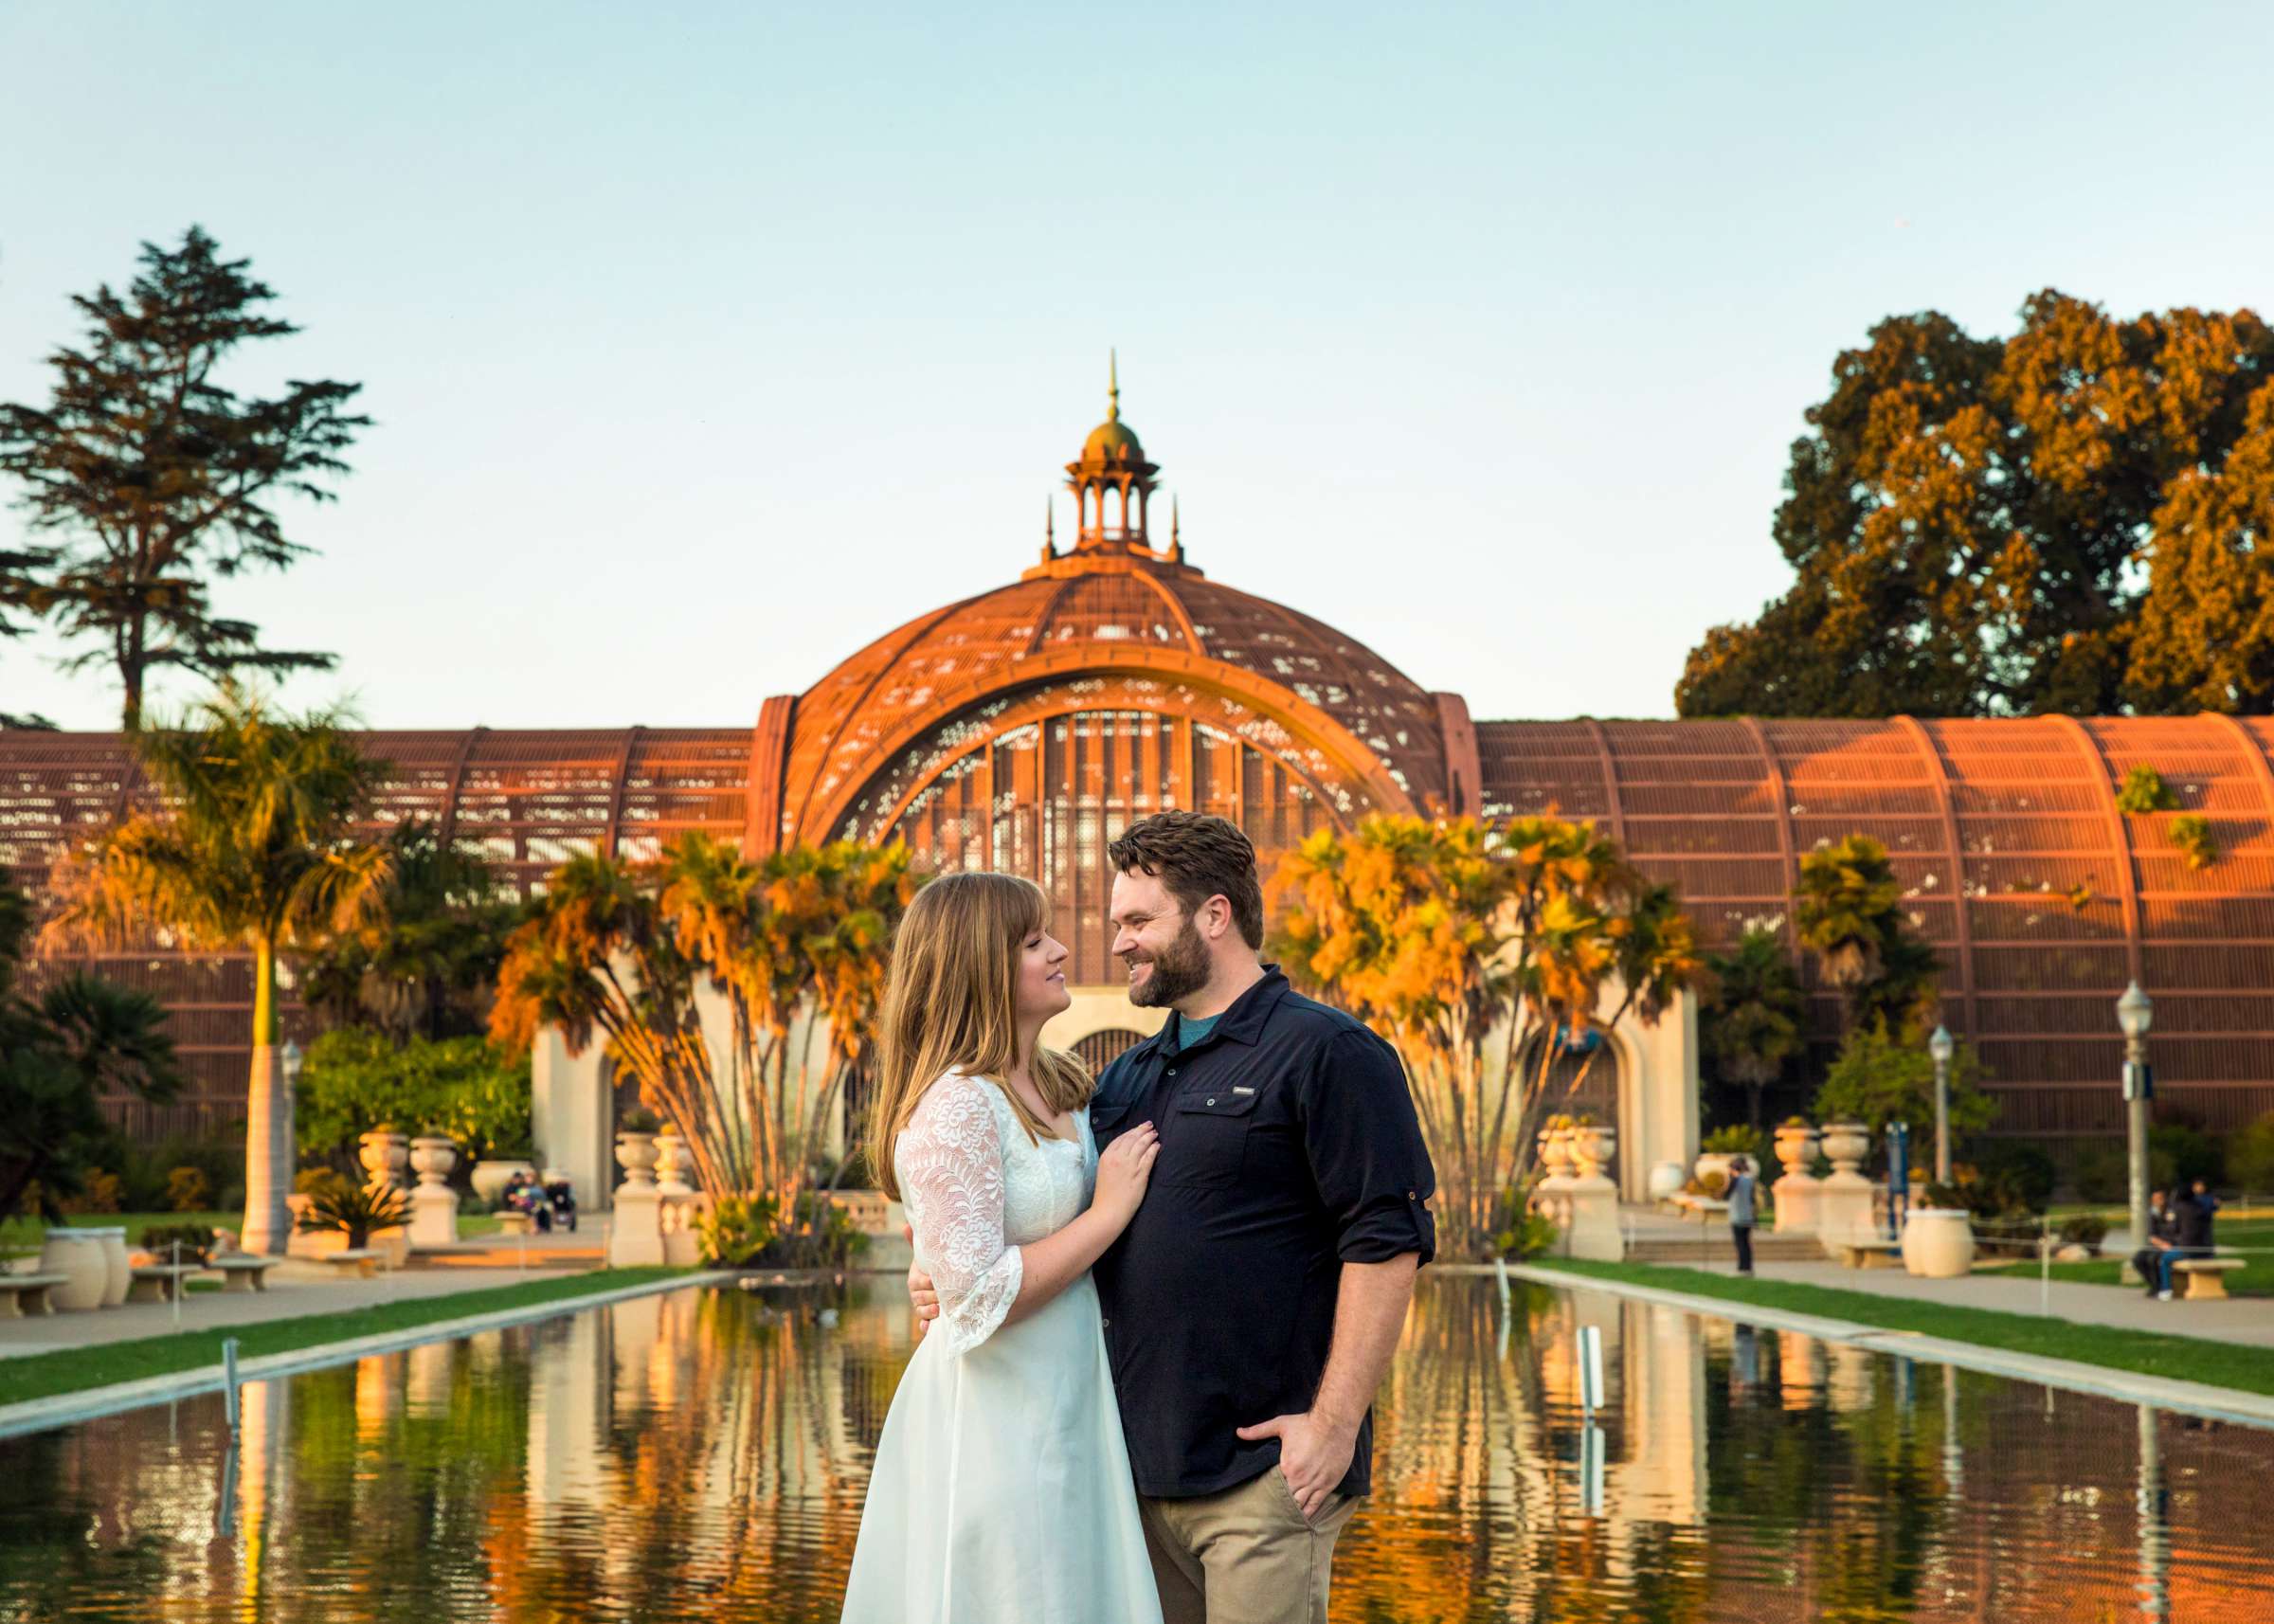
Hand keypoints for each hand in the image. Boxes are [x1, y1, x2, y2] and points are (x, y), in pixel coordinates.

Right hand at [904, 1224, 939, 1336]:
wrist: (938, 1280)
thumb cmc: (933, 1266)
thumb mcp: (926, 1255)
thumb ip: (917, 1242)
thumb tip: (906, 1224)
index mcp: (915, 1279)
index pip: (918, 1282)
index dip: (926, 1282)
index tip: (935, 1281)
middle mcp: (916, 1294)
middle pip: (920, 1298)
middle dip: (930, 1298)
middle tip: (943, 1298)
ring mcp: (921, 1307)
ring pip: (921, 1312)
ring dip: (928, 1313)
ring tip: (938, 1311)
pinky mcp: (927, 1317)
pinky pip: (923, 1324)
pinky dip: (926, 1327)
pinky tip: (929, 1329)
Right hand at [1092, 1121, 1159, 1224]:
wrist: (1108, 1211)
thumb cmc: (1105, 1195)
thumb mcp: (1103, 1171)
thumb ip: (1112, 1160)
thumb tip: (1124, 1152)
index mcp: (1107, 1156)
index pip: (1121, 1138)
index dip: (1131, 1131)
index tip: (1138, 1128)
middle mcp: (1118, 1158)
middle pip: (1132, 1138)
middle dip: (1142, 1130)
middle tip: (1150, 1125)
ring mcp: (1129, 1165)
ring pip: (1142, 1145)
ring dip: (1149, 1137)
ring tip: (1155, 1133)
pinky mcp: (1140, 1174)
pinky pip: (1149, 1157)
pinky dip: (1154, 1149)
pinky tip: (1158, 1146)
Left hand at [1236, 1410, 1356, 1520]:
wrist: (1334, 1423)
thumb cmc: (1307, 1423)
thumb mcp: (1280, 1424)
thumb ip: (1258, 1431)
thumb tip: (1238, 1432)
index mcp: (1287, 1467)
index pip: (1273, 1487)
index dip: (1268, 1493)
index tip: (1260, 1500)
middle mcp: (1300, 1479)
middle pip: (1286, 1500)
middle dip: (1278, 1506)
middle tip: (1269, 1516)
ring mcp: (1315, 1483)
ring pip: (1300, 1505)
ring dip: (1292, 1512)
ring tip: (1282, 1522)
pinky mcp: (1327, 1485)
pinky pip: (1316, 1505)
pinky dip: (1308, 1514)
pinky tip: (1302, 1520)